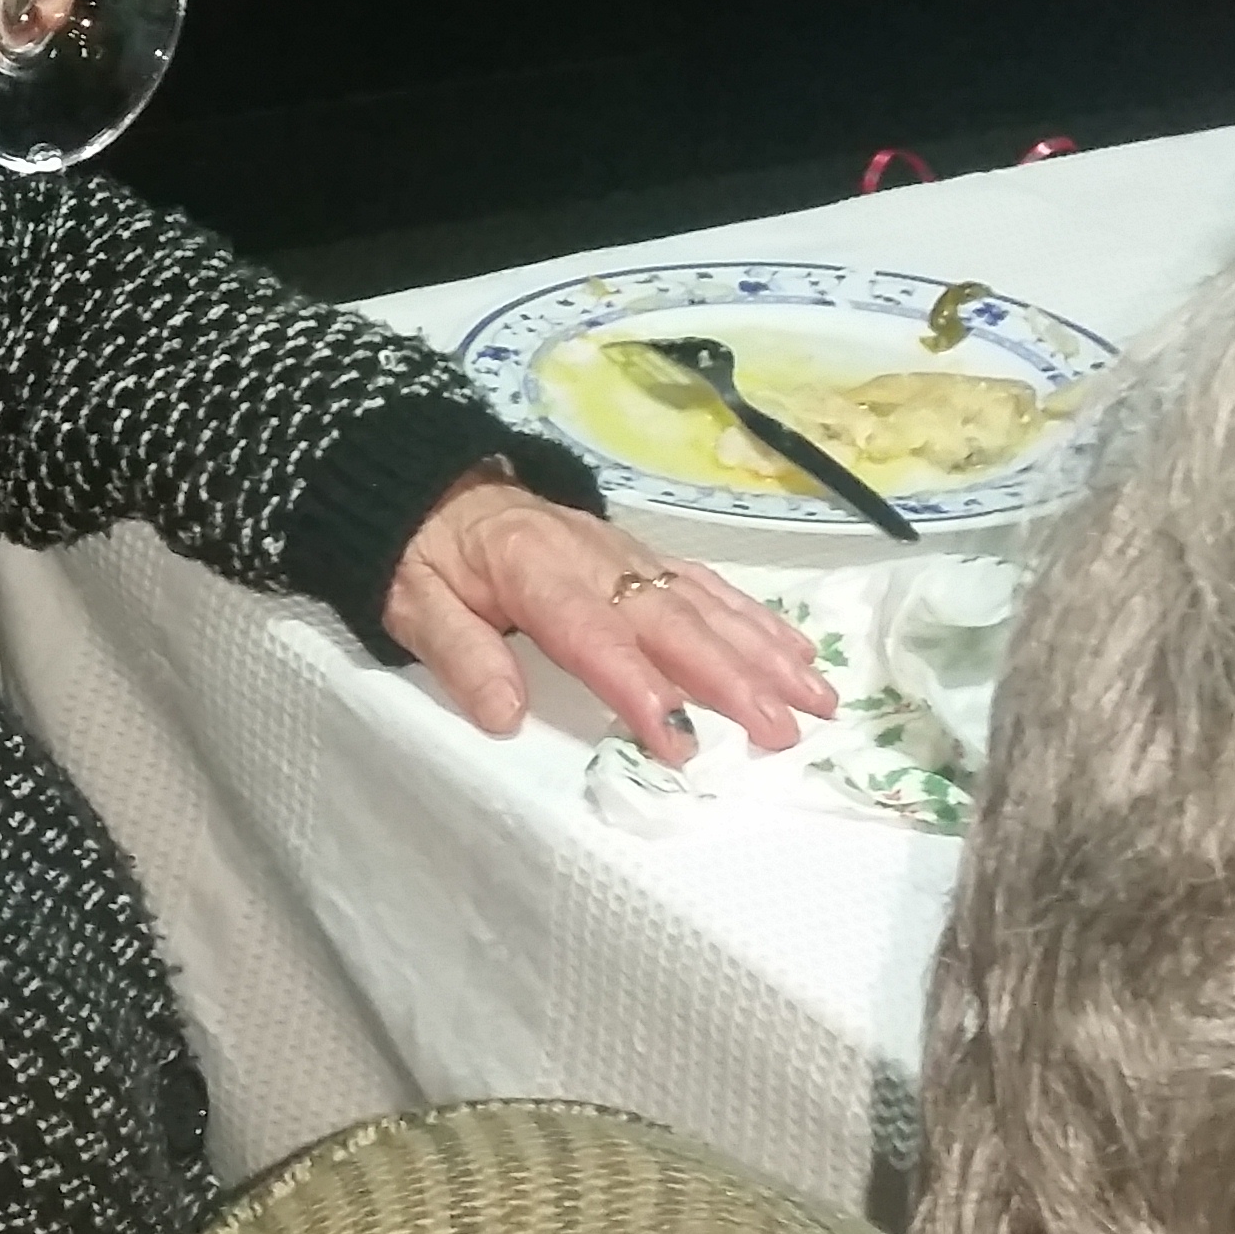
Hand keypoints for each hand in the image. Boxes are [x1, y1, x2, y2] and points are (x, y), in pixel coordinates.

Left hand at [380, 474, 832, 760]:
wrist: (435, 489)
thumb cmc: (427, 559)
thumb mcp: (416, 605)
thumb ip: (462, 657)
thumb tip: (504, 717)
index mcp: (535, 572)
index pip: (596, 638)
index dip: (641, 690)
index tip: (679, 744)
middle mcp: (598, 560)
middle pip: (673, 622)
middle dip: (733, 679)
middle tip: (783, 732)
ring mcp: (629, 555)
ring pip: (706, 603)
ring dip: (765, 652)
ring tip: (818, 699)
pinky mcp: (644, 557)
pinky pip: (708, 586)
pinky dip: (757, 619)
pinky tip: (796, 651)